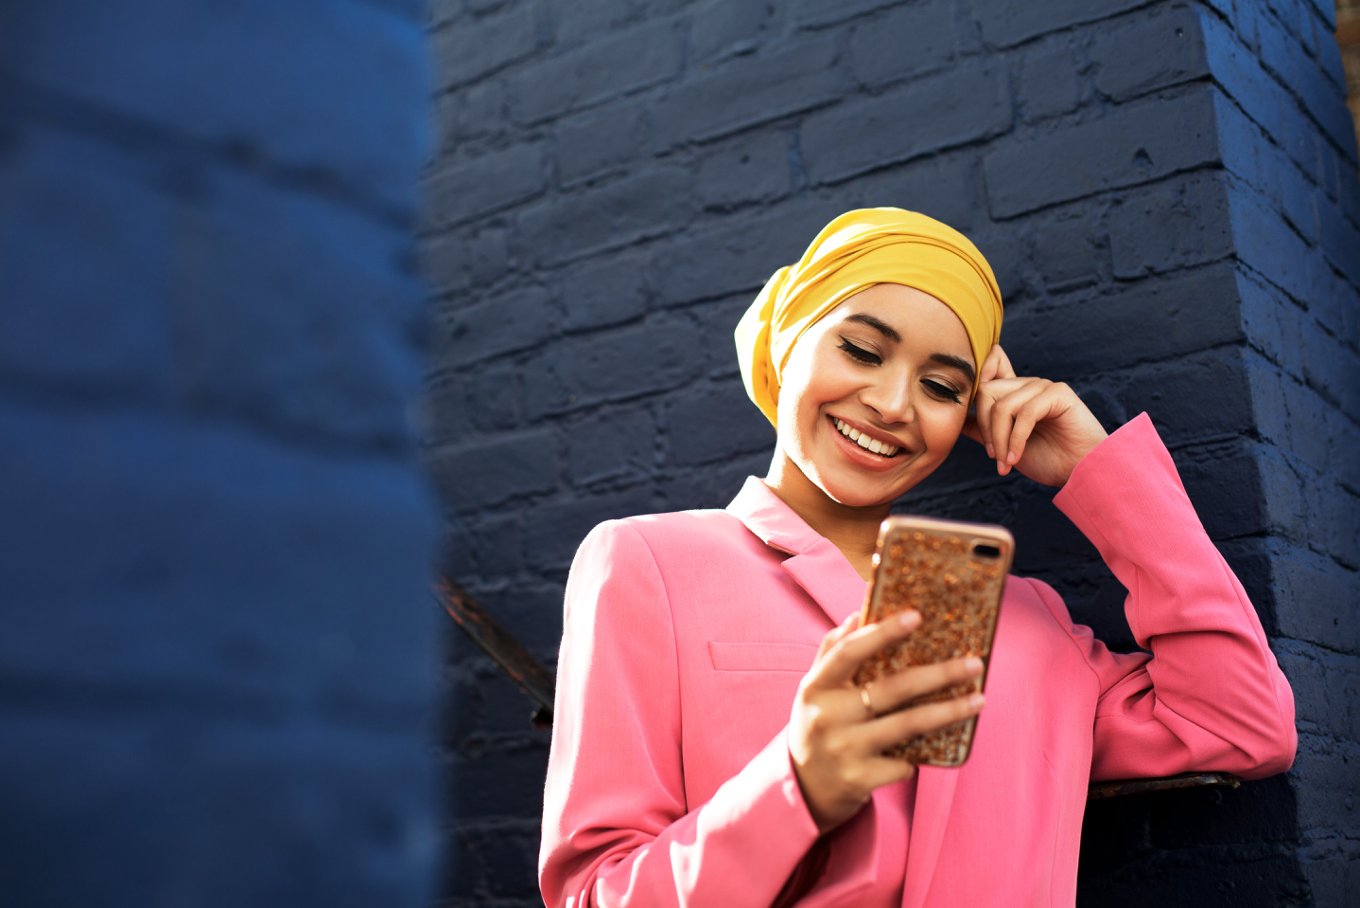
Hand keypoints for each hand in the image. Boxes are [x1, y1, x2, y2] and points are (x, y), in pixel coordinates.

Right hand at [788, 611, 984, 833]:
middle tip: (974, 663)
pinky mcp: (859, 779)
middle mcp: (828, 716)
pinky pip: (903, 763)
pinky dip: (917, 756)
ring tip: (979, 700)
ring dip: (948, 711)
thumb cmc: (817, 725)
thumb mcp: (814, 688)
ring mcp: (844, 749)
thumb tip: (859, 613)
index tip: (916, 616)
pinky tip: (930, 750)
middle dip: (939, 674)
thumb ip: (833, 650)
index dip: (882, 632)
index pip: (850, 652)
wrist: (801, 789)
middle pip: (892, 689)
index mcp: (816, 686)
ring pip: (907, 725)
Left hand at [962, 345, 1107, 486]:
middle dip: (984, 428)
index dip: (974, 380)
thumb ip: (982, 430)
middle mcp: (1027, 384)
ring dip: (1000, 440)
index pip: (988, 370)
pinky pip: (1025, 413)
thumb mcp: (1004, 446)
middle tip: (994, 456)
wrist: (1078, 472)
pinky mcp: (1058, 393)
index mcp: (1015, 392)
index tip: (965, 412)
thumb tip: (957, 420)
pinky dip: (1016, 440)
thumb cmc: (1046, 459)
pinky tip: (1016, 459)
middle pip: (986, 392)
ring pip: (1002, 406)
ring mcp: (1043, 386)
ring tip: (1006, 463)